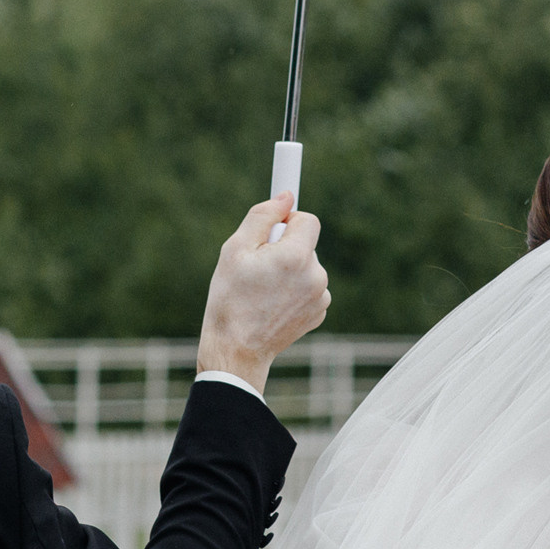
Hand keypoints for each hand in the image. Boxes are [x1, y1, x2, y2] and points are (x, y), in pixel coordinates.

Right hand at [197, 193, 331, 391]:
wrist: (236, 351)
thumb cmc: (229, 300)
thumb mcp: (234, 250)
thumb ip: (262, 217)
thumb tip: (286, 197)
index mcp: (296, 256)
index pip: (307, 219)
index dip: (288, 220)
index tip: (278, 222)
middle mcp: (316, 275)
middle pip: (305, 244)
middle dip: (283, 249)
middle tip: (256, 267)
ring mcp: (320, 297)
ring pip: (306, 267)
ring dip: (288, 271)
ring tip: (262, 291)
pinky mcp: (319, 313)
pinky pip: (308, 288)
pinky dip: (293, 291)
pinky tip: (272, 305)